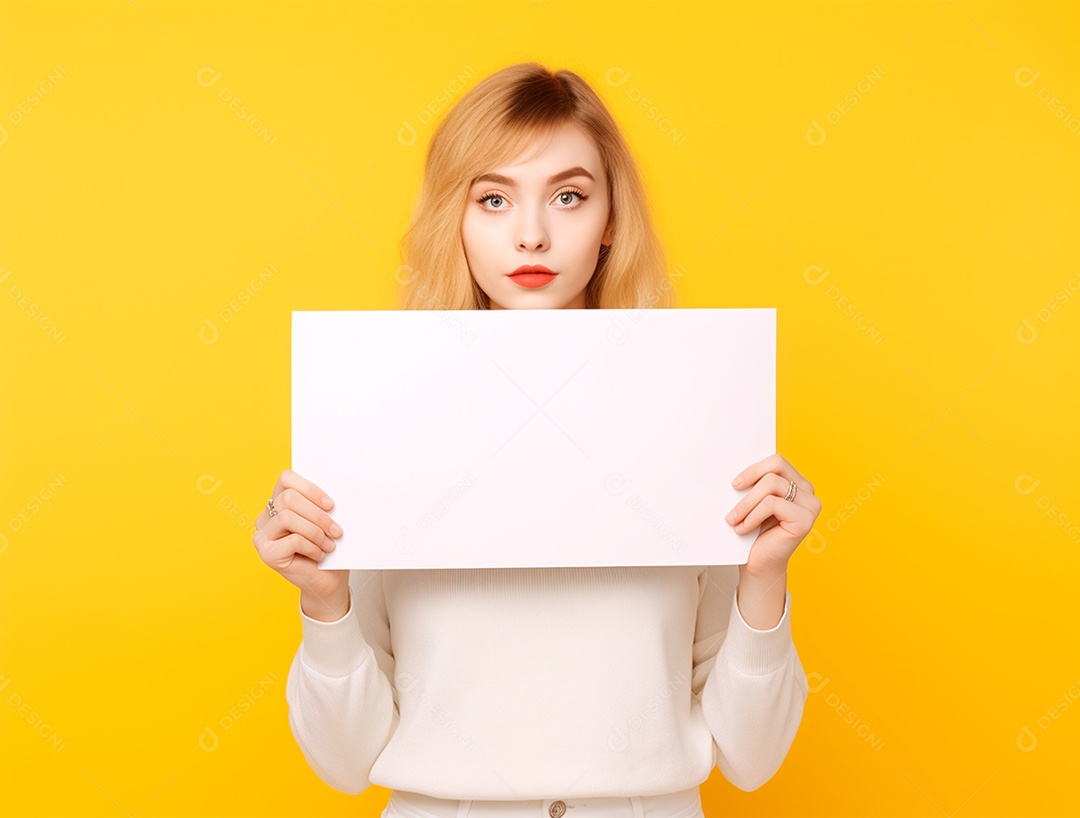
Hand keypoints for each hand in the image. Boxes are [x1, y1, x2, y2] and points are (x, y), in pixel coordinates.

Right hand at [253, 469, 349, 612]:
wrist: (327, 581)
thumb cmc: (327, 548)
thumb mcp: (325, 521)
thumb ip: (320, 505)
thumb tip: (329, 496)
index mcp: (278, 502)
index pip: (286, 478)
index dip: (310, 488)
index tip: (330, 505)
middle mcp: (265, 517)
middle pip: (288, 498)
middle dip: (317, 514)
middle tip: (337, 530)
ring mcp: (263, 536)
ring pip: (288, 517)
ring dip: (316, 531)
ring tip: (329, 545)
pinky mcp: (267, 554)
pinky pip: (293, 540)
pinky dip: (312, 547)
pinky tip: (319, 556)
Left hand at [726, 453, 820, 577]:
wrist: (758, 565)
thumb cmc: (754, 534)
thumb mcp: (754, 502)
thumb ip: (755, 484)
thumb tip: (738, 471)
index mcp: (798, 484)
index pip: (777, 461)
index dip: (754, 469)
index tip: (736, 483)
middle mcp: (808, 492)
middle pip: (776, 466)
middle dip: (750, 478)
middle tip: (733, 491)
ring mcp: (810, 506)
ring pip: (771, 484)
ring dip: (746, 503)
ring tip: (734, 518)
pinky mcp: (805, 520)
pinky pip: (772, 504)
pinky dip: (752, 516)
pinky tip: (744, 528)